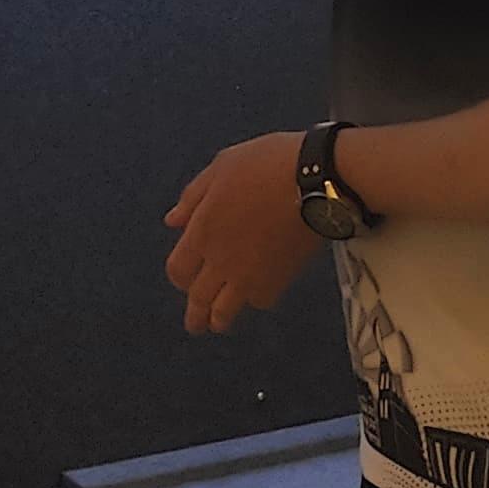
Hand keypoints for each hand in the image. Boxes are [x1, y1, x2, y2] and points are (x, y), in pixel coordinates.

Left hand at [163, 129, 321, 333]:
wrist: (316, 181)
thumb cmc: (266, 164)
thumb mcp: (222, 166)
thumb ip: (193, 197)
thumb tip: (171, 221)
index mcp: (202, 231)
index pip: (178, 270)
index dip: (179, 278)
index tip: (184, 281)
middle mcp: (220, 261)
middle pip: (199, 299)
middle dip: (196, 315)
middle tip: (197, 324)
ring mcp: (249, 275)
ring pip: (226, 311)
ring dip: (219, 320)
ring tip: (219, 324)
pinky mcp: (279, 280)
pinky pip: (260, 302)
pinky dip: (254, 302)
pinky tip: (255, 296)